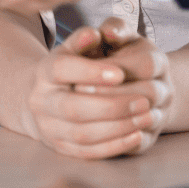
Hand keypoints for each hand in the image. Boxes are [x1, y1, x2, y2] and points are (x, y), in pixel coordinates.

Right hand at [20, 19, 162, 159]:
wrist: (45, 98)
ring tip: (147, 116)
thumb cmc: (72, 67)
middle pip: (72, 108)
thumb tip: (98, 34)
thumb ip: (88, 38)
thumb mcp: (77, 47)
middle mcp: (41, 102)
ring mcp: (49, 128)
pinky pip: (88, 153)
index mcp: (45, 71)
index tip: (121, 73)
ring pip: (82, 134)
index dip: (90, 71)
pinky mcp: (61, 149)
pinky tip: (137, 134)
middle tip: (145, 100)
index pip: (62, 69)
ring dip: (118, 128)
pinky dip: (114, 146)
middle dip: (112, 106)